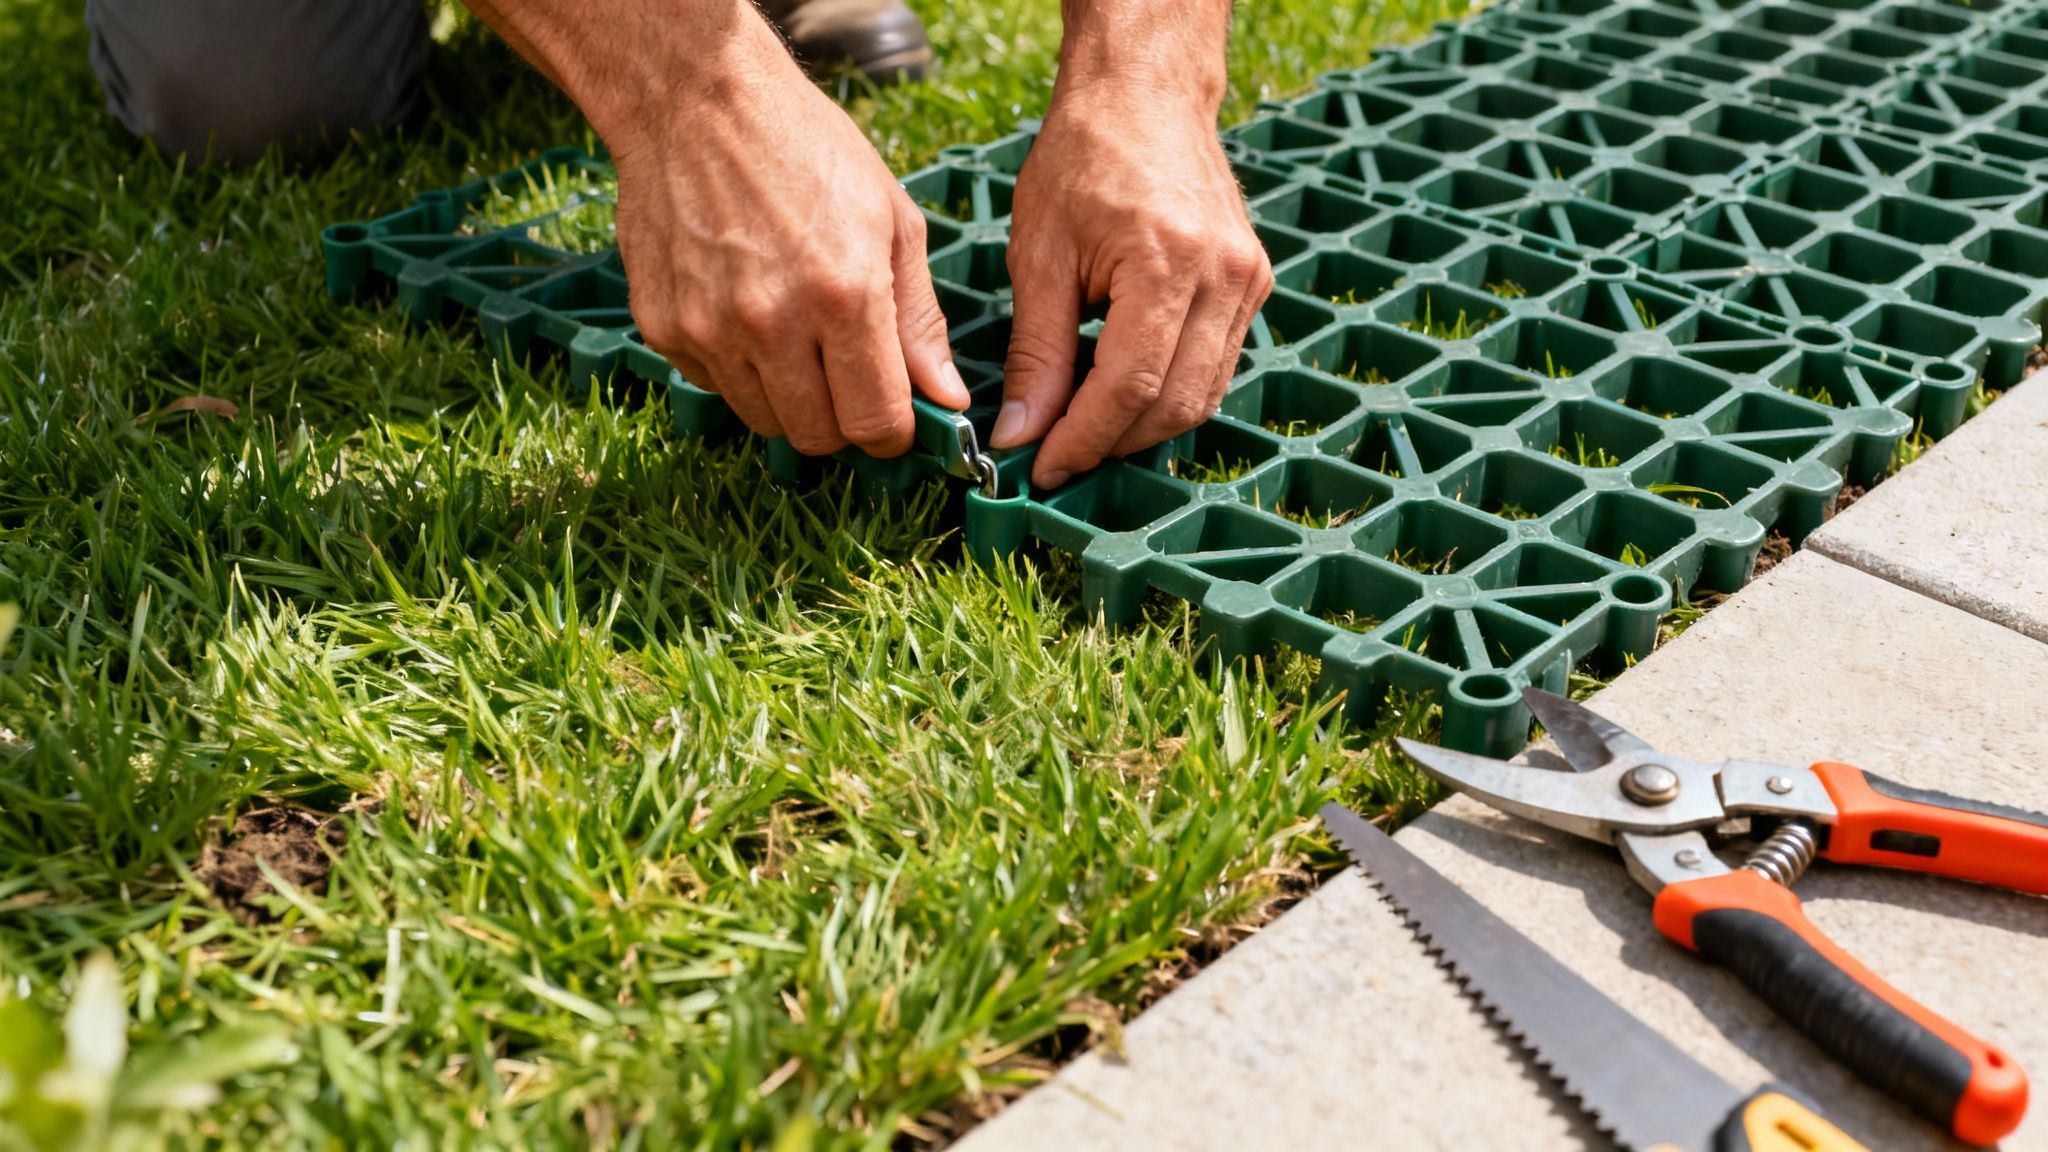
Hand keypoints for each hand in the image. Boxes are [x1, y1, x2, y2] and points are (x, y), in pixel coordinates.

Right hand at [601, 14, 968, 455]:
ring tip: (794, 334)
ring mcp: (710, 329)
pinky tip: (743, 308)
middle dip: (842, 421)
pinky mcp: (663, 326)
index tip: (894, 417)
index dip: (892, 433)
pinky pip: (713, 384)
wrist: (694, 100)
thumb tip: (944, 399)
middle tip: (845, 375)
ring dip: (788, 398)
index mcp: (846, 296)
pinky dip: (736, 368)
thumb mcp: (892, 220)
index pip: (875, 424)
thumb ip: (920, 321)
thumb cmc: (806, 147)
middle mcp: (773, 324)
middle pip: (817, 437)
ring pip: (763, 420)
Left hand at [991, 82, 1272, 488]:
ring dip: (1142, 427)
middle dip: (1112, 443)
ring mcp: (1248, 280)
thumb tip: (1021, 433)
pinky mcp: (1253, 283)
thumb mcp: (1040, 255)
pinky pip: (1215, 367)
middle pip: (1175, 403)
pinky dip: (1169, 393)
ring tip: (1084, 429)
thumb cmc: (1083, 157)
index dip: (1084, 439)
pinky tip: (1121, 392)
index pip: (1130, 386)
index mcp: (1168, 261)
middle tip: (1056, 456)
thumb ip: (1035, 353)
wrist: (1146, 93)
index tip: (1041, 467)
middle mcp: (1224, 275)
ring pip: (1202, 396)